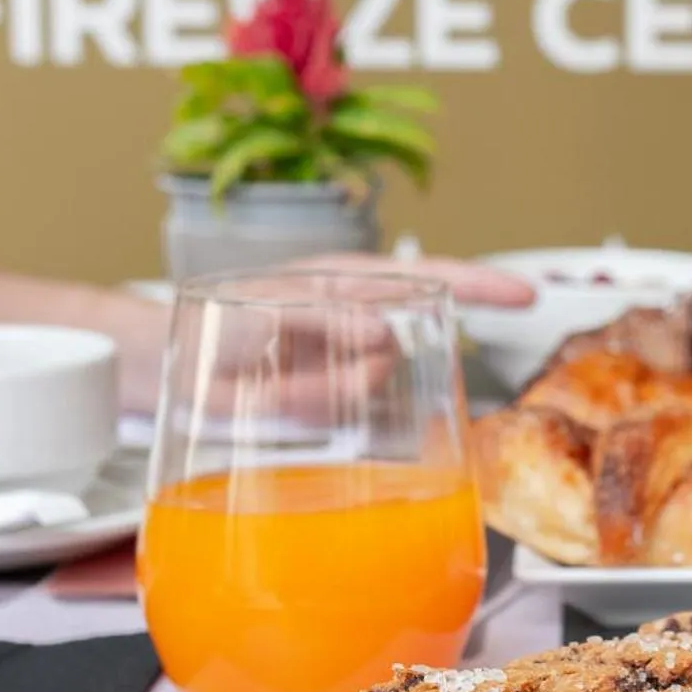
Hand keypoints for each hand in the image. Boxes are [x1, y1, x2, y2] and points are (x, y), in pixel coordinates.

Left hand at [110, 253, 536, 413]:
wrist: (166, 366)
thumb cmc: (214, 318)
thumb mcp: (270, 305)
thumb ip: (327, 317)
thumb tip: (383, 333)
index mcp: (350, 283)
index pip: (430, 278)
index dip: (480, 287)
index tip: (525, 295)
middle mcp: (357, 322)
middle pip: (406, 341)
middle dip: (373, 366)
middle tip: (324, 374)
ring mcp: (344, 365)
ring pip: (375, 383)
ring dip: (330, 388)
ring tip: (275, 381)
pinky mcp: (329, 405)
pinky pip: (346, 413)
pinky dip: (315, 408)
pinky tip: (276, 399)